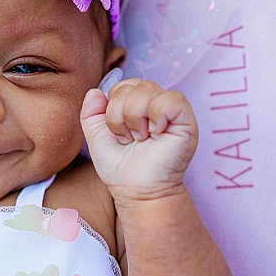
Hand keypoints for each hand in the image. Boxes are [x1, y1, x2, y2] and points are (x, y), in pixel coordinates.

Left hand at [80, 78, 197, 202]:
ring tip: (141, 138)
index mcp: (135, 104)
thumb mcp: (96, 138)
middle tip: (129, 138)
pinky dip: (157, 116)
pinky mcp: (186, 118)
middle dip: (120, 115)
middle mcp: (154, 103)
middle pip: (131, 85)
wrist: (136, 190)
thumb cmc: (120, 167)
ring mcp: (170, 110)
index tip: (118, 133)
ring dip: (135, 119)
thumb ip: (90, 113)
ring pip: (147, 89)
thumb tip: (95, 91)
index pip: (122, 85)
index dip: (112, 107)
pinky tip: (156, 133)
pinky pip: (171, 98)